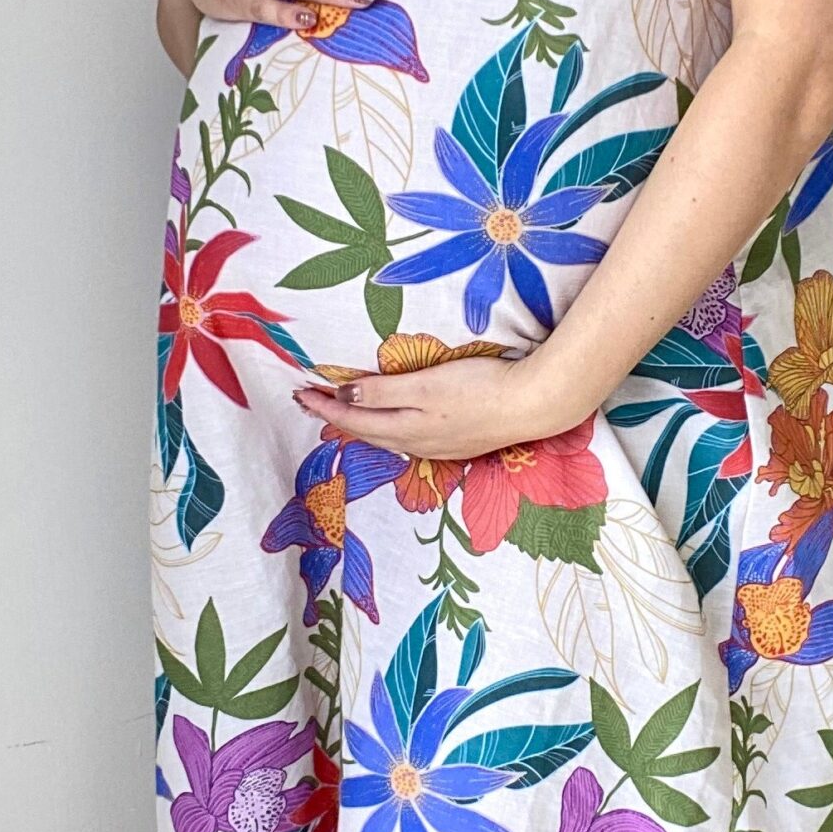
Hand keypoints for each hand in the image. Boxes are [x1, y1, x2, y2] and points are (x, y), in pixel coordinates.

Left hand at [292, 347, 592, 463]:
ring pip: (388, 438)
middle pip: (367, 432)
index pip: (353, 419)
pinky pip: (409, 438)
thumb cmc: (480, 388)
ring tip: (343, 413)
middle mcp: (417, 444)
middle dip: (337, 417)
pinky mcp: (458, 442)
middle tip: (311, 400)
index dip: (325, 405)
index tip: (299, 392)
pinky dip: (388, 428)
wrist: (533, 405)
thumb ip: (384, 392)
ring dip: (362, 425)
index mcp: (406, 429)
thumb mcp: (425, 385)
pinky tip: (392, 423)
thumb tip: (344, 397)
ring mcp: (439, 446)